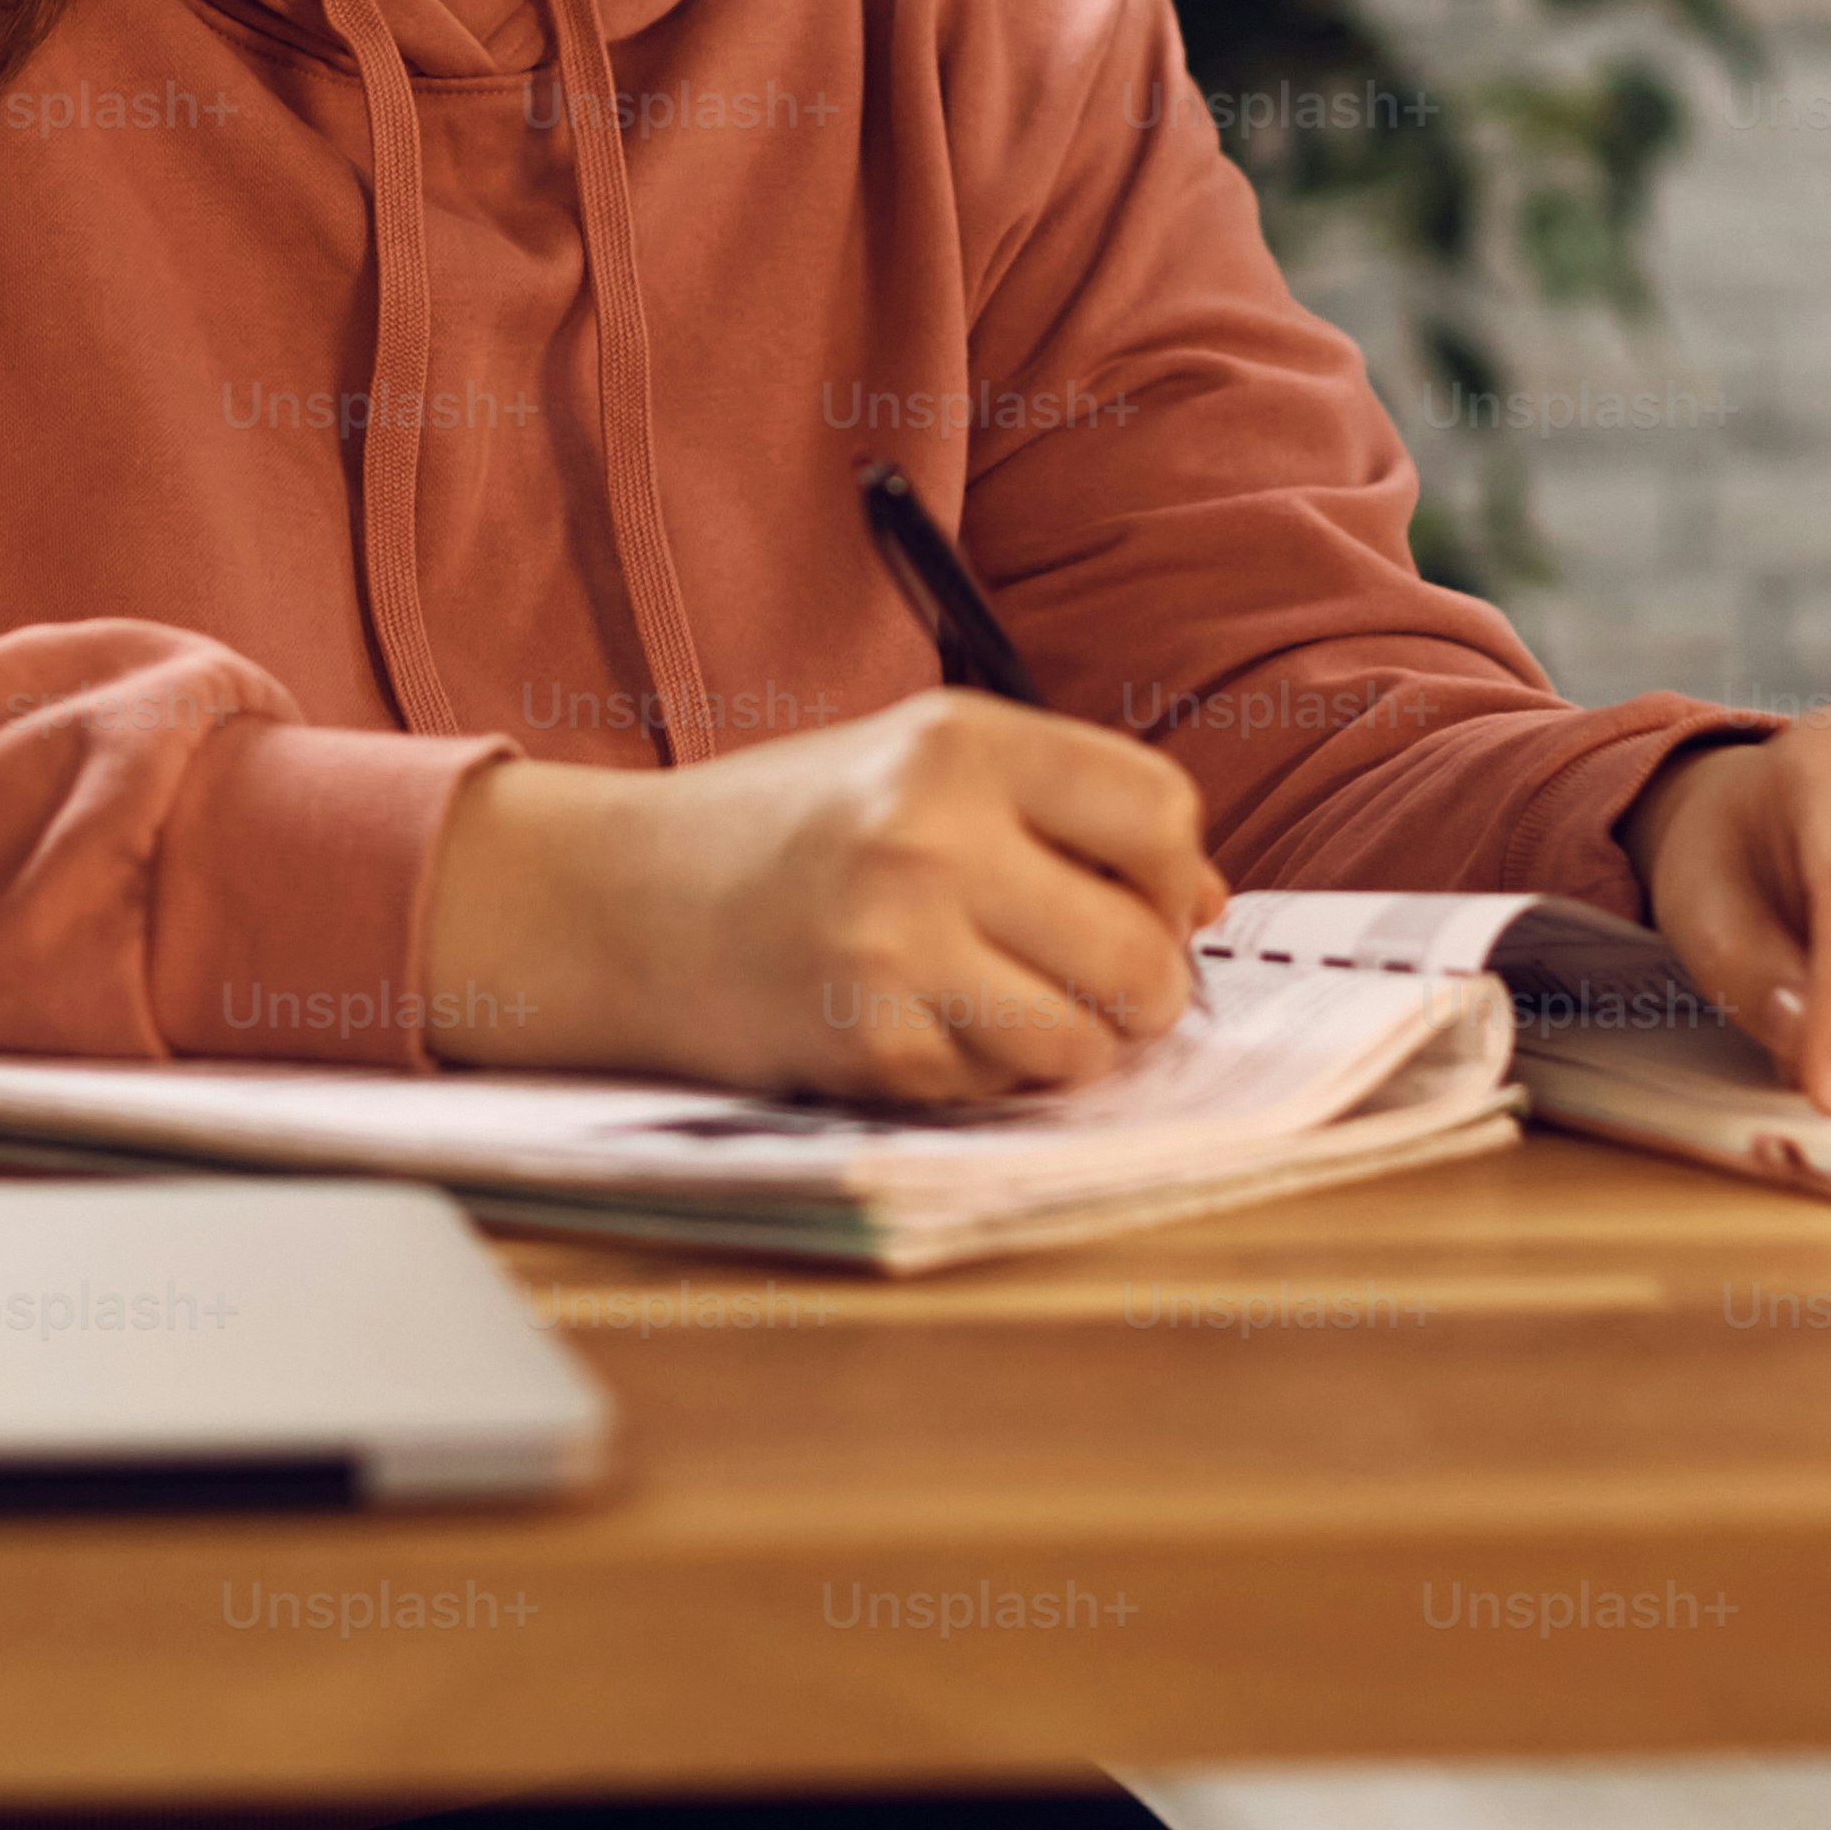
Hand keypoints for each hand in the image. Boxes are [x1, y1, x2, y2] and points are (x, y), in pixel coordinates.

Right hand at [420, 694, 1227, 1103]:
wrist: (622, 901)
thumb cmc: (794, 829)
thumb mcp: (919, 766)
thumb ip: (1060, 810)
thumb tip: (1208, 907)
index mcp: (957, 740)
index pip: (1159, 813)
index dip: (1173, 875)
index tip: (1143, 898)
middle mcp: (931, 833)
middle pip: (1143, 951)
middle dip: (1145, 988)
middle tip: (1099, 983)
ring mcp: (897, 945)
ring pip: (1087, 1042)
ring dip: (1070, 1044)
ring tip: (1005, 1005)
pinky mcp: (867, 1042)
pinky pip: (1001, 1089)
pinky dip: (988, 1075)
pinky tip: (926, 1026)